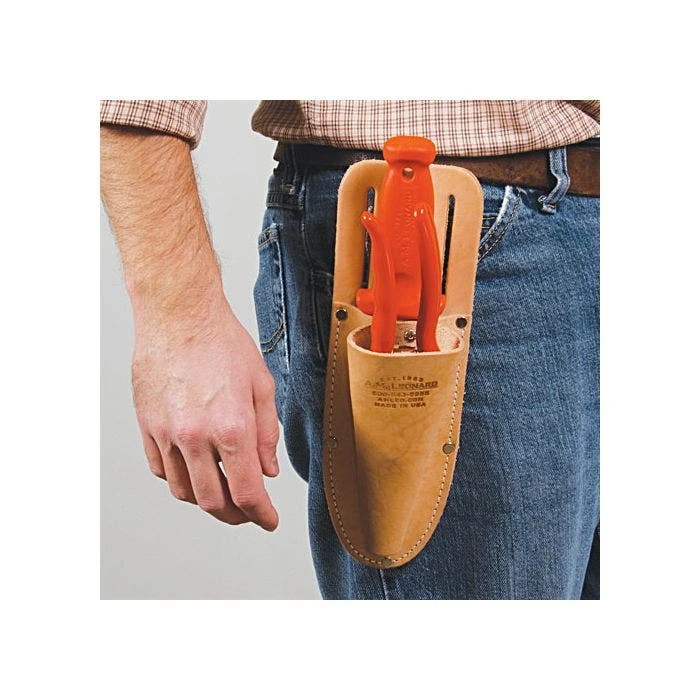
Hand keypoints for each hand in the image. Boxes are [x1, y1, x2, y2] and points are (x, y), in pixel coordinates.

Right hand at [131, 294, 279, 530]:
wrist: (179, 314)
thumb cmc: (222, 342)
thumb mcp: (261, 385)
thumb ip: (267, 434)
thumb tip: (268, 472)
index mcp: (231, 426)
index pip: (247, 492)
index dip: (261, 515)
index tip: (269, 520)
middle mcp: (195, 436)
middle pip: (213, 501)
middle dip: (235, 515)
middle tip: (248, 513)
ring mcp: (166, 433)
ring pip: (183, 490)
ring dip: (206, 500)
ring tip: (223, 493)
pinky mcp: (146, 425)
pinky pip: (160, 469)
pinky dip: (179, 479)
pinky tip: (195, 471)